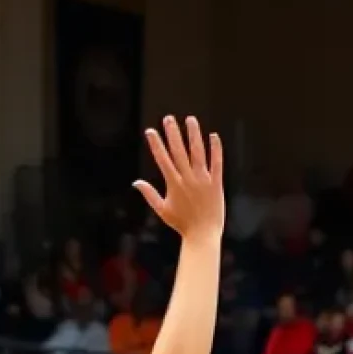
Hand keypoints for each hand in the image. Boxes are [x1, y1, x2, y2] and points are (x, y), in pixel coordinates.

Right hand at [133, 116, 223, 240]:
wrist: (203, 235)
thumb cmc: (182, 224)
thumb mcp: (163, 210)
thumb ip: (150, 194)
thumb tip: (136, 183)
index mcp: (174, 184)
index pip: (163, 159)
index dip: (156, 144)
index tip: (150, 131)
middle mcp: (188, 179)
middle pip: (179, 151)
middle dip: (173, 134)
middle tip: (168, 118)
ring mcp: (203, 180)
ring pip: (198, 153)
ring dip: (193, 135)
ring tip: (190, 120)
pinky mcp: (216, 184)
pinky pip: (216, 163)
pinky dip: (215, 149)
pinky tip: (213, 136)